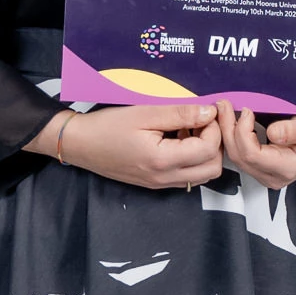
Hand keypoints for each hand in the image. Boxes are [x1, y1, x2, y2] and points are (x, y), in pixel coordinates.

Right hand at [43, 100, 226, 189]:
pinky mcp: (156, 183)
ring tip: (188, 129)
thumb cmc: (107, 127)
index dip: (214, 128)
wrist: (80, 145)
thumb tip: (209, 112)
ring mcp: (160, 183)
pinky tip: (177, 140)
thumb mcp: (144, 113)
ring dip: (204, 152)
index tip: (207, 111)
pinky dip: (191, 159)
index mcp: (162, 160)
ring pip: (202, 175)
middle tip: (203, 122)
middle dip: (215, 143)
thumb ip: (180, 113)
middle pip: (213, 168)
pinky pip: (186, 176)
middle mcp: (164, 177)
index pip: (209, 149)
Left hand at [219, 103, 295, 190]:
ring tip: (224, 110)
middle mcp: (272, 177)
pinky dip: (231, 137)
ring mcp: (264, 175)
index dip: (243, 132)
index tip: (247, 110)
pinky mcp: (258, 168)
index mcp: (287, 169)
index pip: (253, 154)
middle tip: (224, 105)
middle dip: (229, 129)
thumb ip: (295, 131)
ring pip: (235, 156)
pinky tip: (229, 121)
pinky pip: (238, 154)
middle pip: (239, 156)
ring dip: (227, 132)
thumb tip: (273, 133)